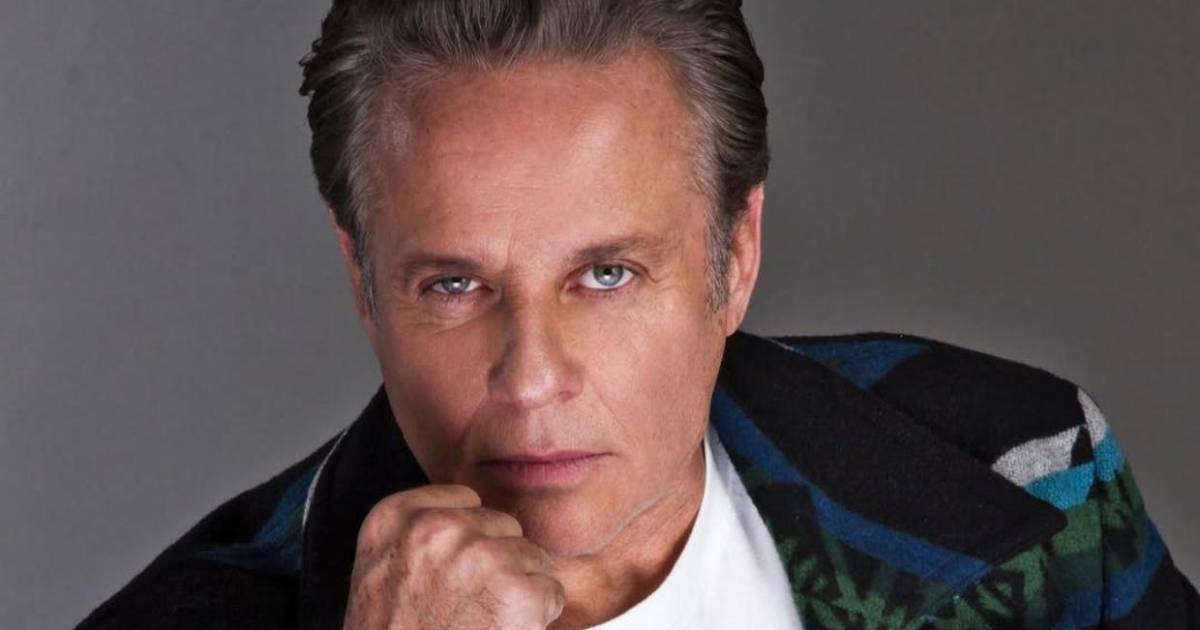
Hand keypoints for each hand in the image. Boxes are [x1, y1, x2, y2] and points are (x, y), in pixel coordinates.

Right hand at [342, 484, 565, 629]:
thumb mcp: (380, 574)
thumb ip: (418, 535)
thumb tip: (471, 520)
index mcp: (395, 519)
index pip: (465, 500)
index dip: (469, 541)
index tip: (453, 573)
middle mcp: (437, 529)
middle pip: (501, 525)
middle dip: (497, 563)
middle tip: (467, 606)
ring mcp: (479, 557)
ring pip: (530, 556)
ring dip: (517, 590)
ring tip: (481, 622)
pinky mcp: (517, 592)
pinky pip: (551, 591)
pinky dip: (538, 618)